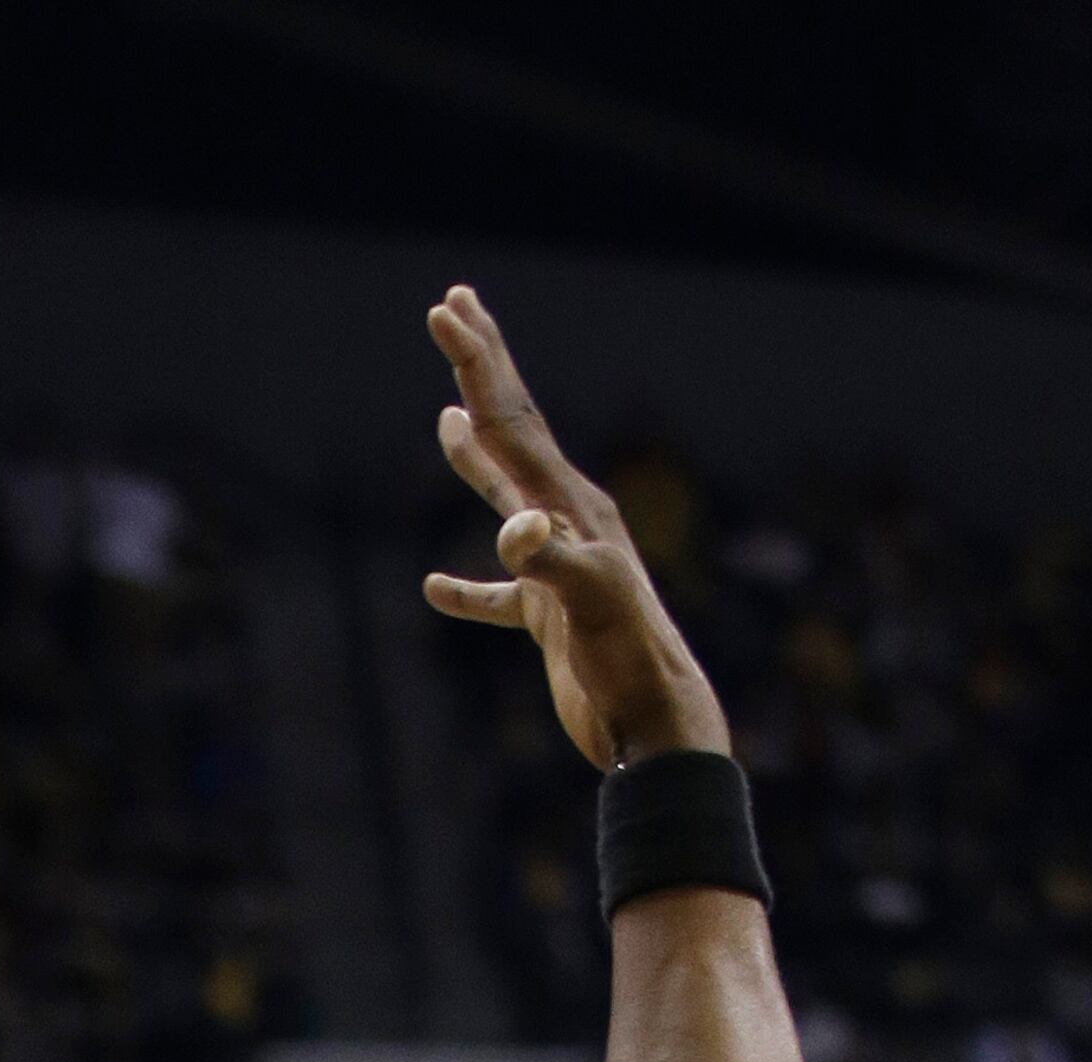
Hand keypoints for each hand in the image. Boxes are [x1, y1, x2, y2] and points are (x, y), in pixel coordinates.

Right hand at [422, 287, 728, 770]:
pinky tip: (437, 588)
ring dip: (476, 455)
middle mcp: (565, 520)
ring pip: (505, 496)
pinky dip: (470, 588)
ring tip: (448, 417)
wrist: (655, 723)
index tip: (446, 311)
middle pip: (513, 431)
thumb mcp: (589, 604)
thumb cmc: (628, 663)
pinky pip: (500, 595)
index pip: (512, 422)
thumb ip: (548, 561)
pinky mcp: (551, 615)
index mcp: (569, 505)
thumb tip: (512, 530)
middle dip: (481, 369)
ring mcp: (557, 565)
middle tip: (453, 307)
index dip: (477, 364)